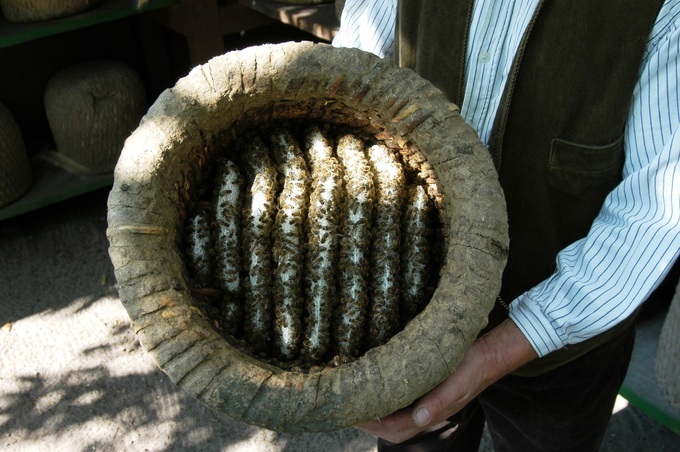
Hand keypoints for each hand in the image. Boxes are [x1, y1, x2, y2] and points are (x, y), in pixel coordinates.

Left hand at [357, 319, 537, 443]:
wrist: (487, 355)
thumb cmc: (471, 367)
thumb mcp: (456, 382)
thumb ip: (438, 401)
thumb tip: (419, 419)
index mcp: (432, 414)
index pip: (396, 428)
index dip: (373, 425)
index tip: (353, 416)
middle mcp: (427, 413)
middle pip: (393, 429)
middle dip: (370, 424)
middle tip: (348, 410)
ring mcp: (427, 404)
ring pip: (397, 419)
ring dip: (377, 414)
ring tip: (358, 402)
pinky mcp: (427, 391)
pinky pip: (403, 404)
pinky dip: (387, 402)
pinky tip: (378, 390)